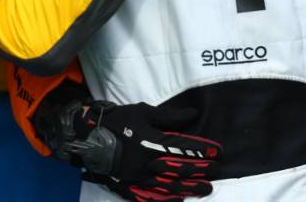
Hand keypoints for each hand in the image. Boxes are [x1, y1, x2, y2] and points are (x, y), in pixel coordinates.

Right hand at [58, 100, 220, 201]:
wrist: (87, 138)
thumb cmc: (117, 121)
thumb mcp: (144, 112)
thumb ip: (170, 116)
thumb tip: (194, 113)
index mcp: (152, 142)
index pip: (184, 147)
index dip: (203, 150)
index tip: (218, 152)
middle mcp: (146, 162)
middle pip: (180, 169)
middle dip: (201, 170)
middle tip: (217, 171)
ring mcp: (137, 177)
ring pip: (168, 186)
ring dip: (189, 188)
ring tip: (205, 189)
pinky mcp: (127, 186)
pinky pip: (148, 197)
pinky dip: (165, 200)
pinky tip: (178, 200)